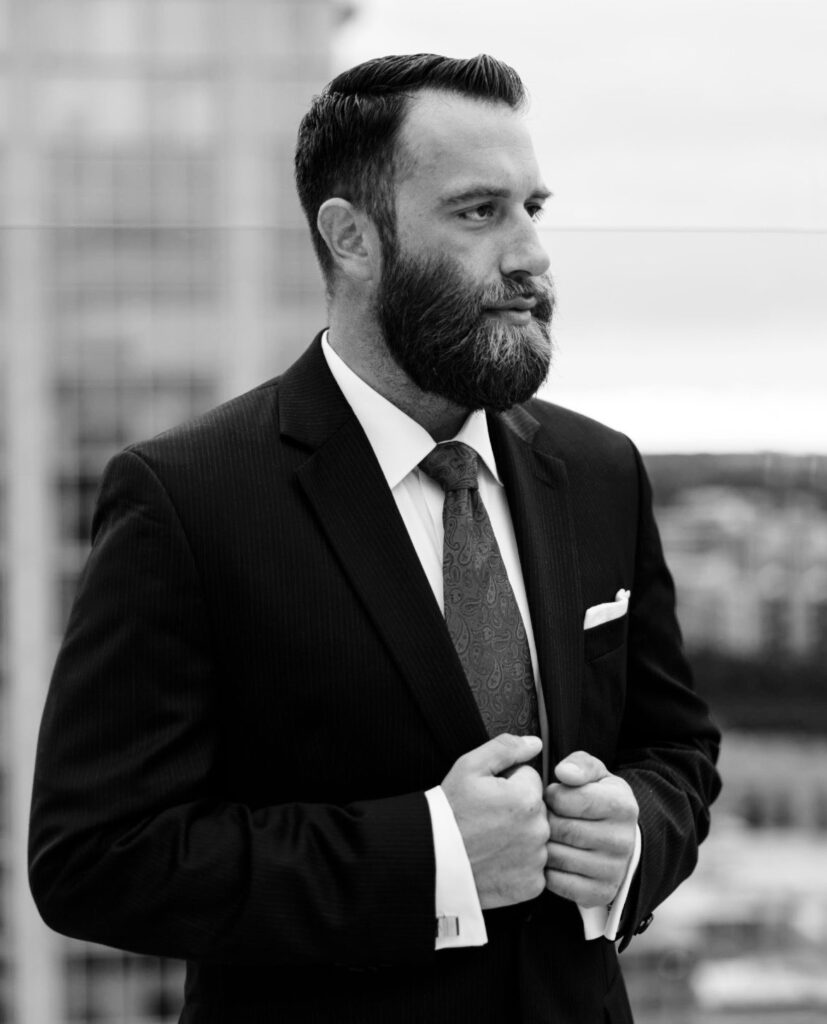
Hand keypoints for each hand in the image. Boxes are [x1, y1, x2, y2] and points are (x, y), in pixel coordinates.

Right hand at [441, 734, 548, 909]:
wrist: (432, 860)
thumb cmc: (449, 813)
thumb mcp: (469, 767)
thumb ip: (506, 748)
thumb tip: (535, 743)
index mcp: (527, 798)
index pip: (530, 778)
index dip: (508, 783)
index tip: (489, 796)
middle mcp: (538, 830)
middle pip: (536, 809)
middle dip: (516, 810)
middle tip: (487, 819)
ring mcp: (536, 861)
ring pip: (535, 837)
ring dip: (519, 837)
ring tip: (489, 840)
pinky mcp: (532, 886)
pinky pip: (533, 867)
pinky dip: (518, 865)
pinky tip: (496, 860)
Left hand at [544, 750, 637, 907]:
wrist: (623, 839)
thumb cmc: (600, 800)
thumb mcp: (596, 775)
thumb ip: (579, 765)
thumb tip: (563, 772)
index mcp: (622, 806)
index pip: (566, 799)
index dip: (552, 795)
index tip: (554, 796)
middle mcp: (622, 841)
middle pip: (560, 829)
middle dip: (545, 820)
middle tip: (547, 817)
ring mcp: (613, 870)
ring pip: (556, 857)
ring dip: (544, 845)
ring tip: (549, 835)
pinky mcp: (600, 893)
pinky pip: (557, 882)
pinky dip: (548, 869)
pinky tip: (553, 857)